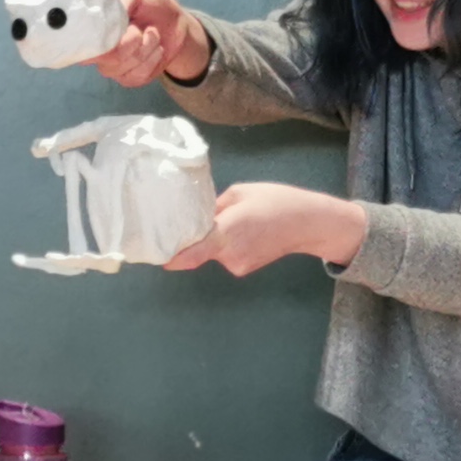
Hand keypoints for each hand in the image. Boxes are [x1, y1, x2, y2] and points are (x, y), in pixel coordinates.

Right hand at [93, 0, 207, 89]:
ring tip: (153, 34)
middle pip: (105, 57)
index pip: (78, 42)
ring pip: (121, 67)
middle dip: (131, 42)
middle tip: (142, 28)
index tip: (119, 31)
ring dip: (145, 49)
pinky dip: (151, 61)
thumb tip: (106, 17)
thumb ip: (121, 2)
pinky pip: (135, 77)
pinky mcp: (126, 78)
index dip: (93, 42)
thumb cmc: (150, 4)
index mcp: (92, 26)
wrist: (174, 23)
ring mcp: (109, 66)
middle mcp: (95, 49)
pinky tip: (157, 50)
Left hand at [165, 181, 364, 277]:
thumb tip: (197, 215)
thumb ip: (214, 207)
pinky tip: (245, 232)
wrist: (307, 223)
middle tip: (202, 218)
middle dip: (196, 236)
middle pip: (198, 250)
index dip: (171, 257)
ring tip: (236, 221)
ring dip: (215, 239)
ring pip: (213, 252)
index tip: (154, 255)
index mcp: (226, 233)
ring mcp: (238, 265)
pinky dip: (228, 245)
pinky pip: (226, 256)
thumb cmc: (275, 201)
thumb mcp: (240, 192)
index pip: (191, 254)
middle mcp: (229, 255)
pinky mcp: (245, 268)